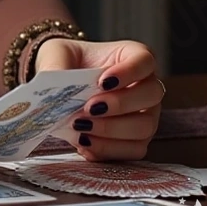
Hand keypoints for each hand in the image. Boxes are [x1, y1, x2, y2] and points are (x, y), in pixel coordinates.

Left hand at [32, 37, 163, 160]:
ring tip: (81, 128)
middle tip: (88, 108)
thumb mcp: (56, 55)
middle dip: (119, 104)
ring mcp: (146, 114)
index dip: (129, 72)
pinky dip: (109, 149)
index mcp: (132, 56)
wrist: (61, 85)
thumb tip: (55, 90)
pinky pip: (133, 150)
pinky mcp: (137, 140)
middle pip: (151, 95)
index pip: (145, 60)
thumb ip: (56, 66)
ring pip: (145, 127)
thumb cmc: (67, 63)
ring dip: (112, 130)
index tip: (102, 81)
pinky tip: (84, 142)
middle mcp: (146, 85)